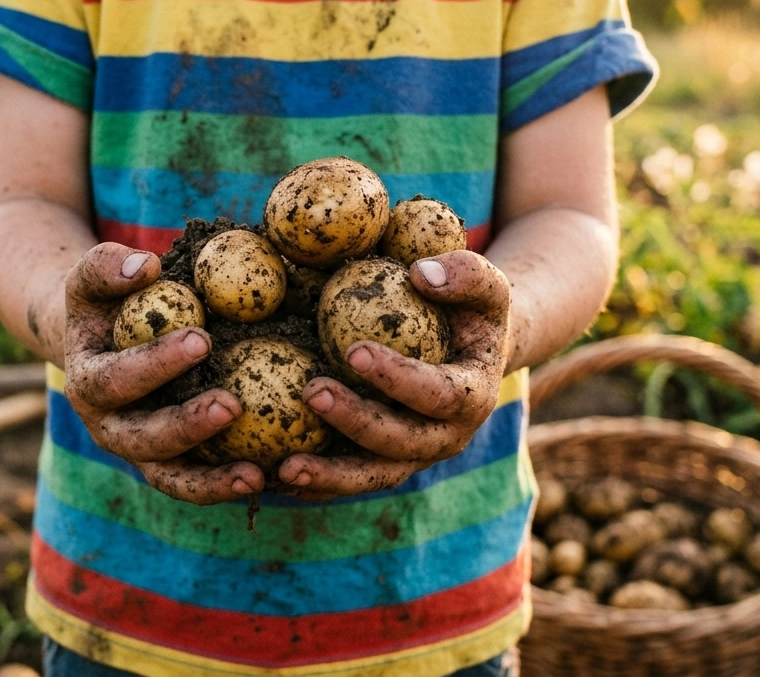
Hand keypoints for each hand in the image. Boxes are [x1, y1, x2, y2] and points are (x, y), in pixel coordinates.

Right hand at [62, 243, 266, 504]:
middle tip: (232, 405)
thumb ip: (108, 267)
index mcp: (86, 383)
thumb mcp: (93, 279)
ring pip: (168, 477)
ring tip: (254, 472)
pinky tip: (266, 479)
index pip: (115, 379)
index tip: (201, 339)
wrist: (103, 344)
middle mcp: (107, 427)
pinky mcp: (166, 467)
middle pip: (141, 438)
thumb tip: (146, 267)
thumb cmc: (107, 302)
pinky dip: (225, 487)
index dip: (155, 364)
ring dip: (209, 480)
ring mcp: (137, 453)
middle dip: (186, 426)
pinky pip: (194, 485)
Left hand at [278, 250, 511, 500]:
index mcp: (472, 397)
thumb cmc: (470, 310)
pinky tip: (273, 478)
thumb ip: (466, 274)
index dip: (398, 377)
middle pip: (400, 442)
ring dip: (330, 475)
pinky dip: (314, 486)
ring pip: (372, 476)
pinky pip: (348, 481)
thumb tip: (422, 273)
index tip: (354, 350)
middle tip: (310, 392)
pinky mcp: (385, 466)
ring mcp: (414, 458)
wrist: (469, 354)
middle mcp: (446, 438)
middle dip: (355, 421)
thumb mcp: (486, 286)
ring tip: (285, 467)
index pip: (436, 393)